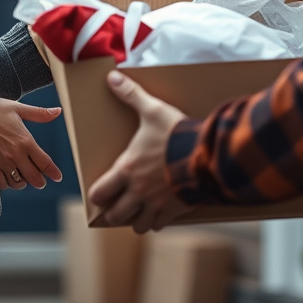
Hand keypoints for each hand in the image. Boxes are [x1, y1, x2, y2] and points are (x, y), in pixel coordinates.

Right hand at [0, 99, 63, 190]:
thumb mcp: (20, 109)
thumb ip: (40, 114)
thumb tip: (58, 111)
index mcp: (25, 141)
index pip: (44, 162)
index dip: (53, 172)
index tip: (58, 177)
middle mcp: (15, 154)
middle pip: (34, 178)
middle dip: (40, 182)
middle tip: (41, 182)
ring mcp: (2, 161)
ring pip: (18, 183)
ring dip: (23, 183)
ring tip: (24, 178)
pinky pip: (1, 183)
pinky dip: (7, 184)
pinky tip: (8, 178)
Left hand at [87, 70, 194, 232]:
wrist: (206, 155)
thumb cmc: (176, 134)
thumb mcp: (153, 110)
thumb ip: (132, 95)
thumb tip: (113, 77)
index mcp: (128, 170)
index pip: (100, 193)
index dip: (97, 195)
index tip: (98, 193)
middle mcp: (138, 191)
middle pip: (115, 214)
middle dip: (114, 211)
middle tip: (116, 205)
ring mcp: (156, 203)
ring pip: (136, 224)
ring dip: (134, 219)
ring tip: (136, 211)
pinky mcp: (173, 210)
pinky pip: (158, 225)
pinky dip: (155, 222)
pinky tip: (158, 213)